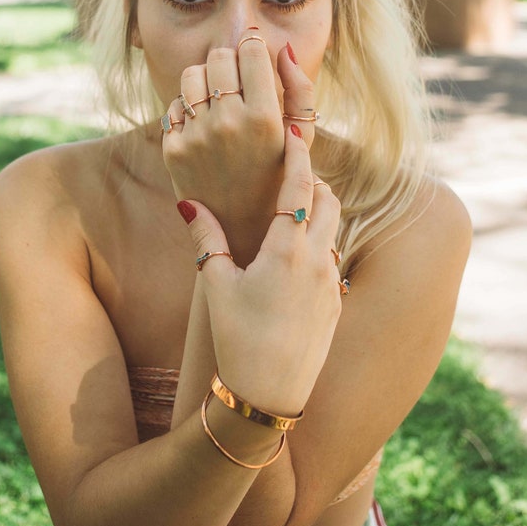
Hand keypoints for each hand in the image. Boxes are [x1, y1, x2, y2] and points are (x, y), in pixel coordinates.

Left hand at [162, 34, 318, 259]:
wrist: (242, 230)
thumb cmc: (280, 177)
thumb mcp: (302, 138)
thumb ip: (300, 89)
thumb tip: (283, 49)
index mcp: (265, 118)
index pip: (250, 50)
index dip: (253, 45)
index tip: (255, 53)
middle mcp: (228, 124)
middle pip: (219, 56)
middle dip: (230, 62)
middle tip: (240, 82)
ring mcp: (196, 137)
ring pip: (192, 74)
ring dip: (206, 80)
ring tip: (220, 99)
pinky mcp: (172, 150)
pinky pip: (175, 104)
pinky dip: (189, 108)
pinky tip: (205, 126)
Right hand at [177, 125, 342, 416]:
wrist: (268, 396)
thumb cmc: (237, 339)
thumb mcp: (217, 285)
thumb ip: (206, 238)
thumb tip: (190, 202)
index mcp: (286, 250)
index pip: (299, 187)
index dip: (298, 155)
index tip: (295, 130)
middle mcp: (316, 261)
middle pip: (327, 199)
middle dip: (311, 179)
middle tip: (289, 170)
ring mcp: (331, 282)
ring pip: (334, 227)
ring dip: (318, 210)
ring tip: (291, 208)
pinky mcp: (337, 303)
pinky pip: (333, 256)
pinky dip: (320, 241)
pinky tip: (295, 252)